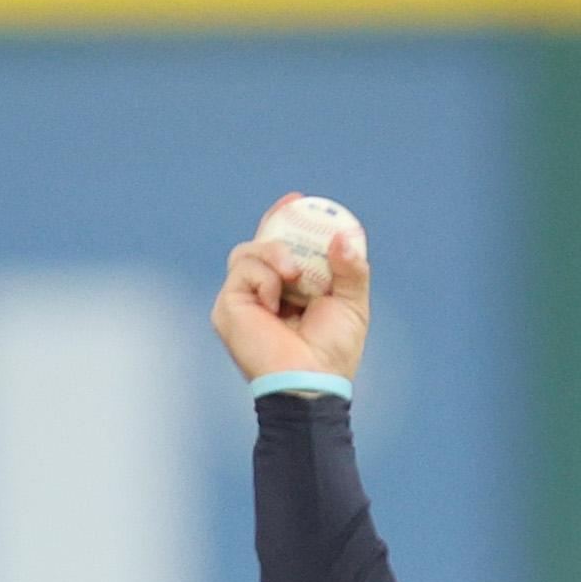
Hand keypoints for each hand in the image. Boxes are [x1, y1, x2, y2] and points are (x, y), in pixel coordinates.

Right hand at [213, 193, 369, 386]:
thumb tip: (346, 237)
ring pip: (248, 252)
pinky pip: (242, 271)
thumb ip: (351, 270)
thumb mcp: (352, 305)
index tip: (298, 200)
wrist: (311, 380)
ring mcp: (243, 299)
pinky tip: (278, 302)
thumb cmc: (333, 352)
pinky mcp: (228, 306)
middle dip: (278, 227)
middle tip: (296, 211)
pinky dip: (265, 279)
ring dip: (275, 253)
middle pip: (260, 243)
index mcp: (291, 291)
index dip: (286, 221)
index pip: (283, 248)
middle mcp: (264, 292)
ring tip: (295, 275)